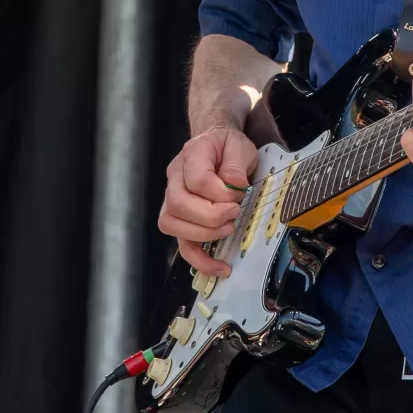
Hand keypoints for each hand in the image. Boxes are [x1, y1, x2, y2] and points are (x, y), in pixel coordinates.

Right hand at [158, 123, 260, 275]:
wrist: (217, 145)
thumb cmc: (227, 147)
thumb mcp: (239, 146)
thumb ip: (236, 164)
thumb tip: (233, 185)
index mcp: (191, 155)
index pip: (197, 179)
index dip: (220, 193)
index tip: (238, 195)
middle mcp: (174, 178)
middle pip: (179, 204)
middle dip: (211, 216)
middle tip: (234, 213)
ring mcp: (172, 200)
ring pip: (173, 225)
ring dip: (204, 234)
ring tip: (228, 229)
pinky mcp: (180, 220)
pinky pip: (182, 244)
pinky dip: (199, 259)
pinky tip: (219, 267)